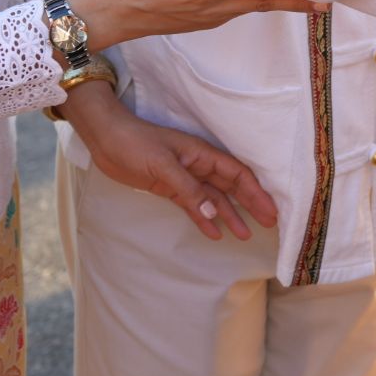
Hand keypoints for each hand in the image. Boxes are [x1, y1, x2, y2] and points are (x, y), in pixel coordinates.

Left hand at [62, 76, 279, 240]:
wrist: (106, 140)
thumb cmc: (135, 143)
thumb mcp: (163, 165)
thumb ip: (188, 190)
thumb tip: (213, 212)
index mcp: (202, 154)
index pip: (237, 174)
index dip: (255, 193)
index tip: (270, 211)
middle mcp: (198, 166)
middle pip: (231, 187)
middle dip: (250, 204)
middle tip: (269, 224)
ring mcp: (185, 178)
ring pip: (214, 199)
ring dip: (229, 216)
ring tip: (244, 236)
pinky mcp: (170, 189)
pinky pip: (193, 205)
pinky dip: (204, 219)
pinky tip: (214, 233)